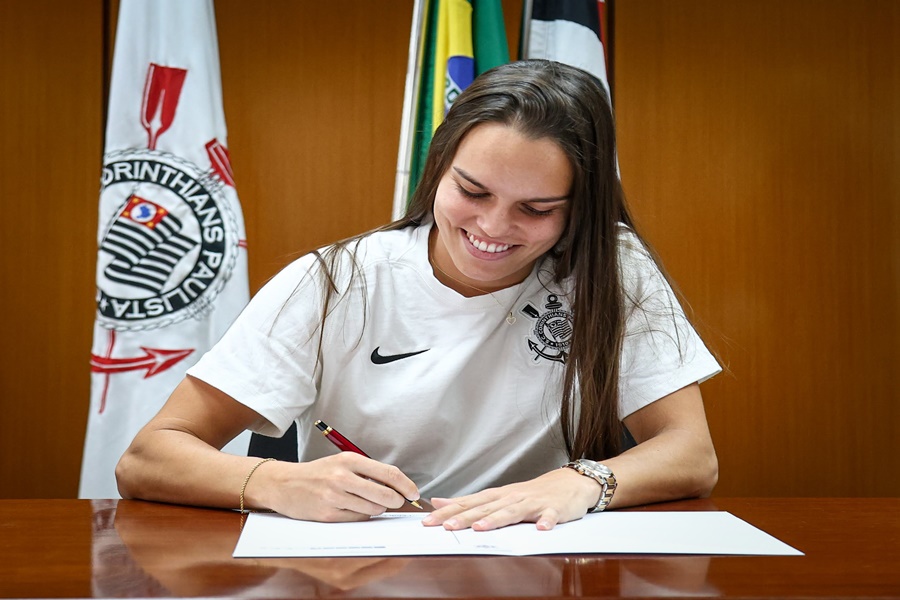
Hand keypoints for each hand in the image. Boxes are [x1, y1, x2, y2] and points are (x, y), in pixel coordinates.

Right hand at [256, 453, 420, 521]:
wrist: (284, 484)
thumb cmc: (317, 474)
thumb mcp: (342, 463)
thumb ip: (368, 472)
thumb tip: (397, 486)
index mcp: (349, 460)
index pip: (389, 473)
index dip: (406, 485)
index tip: (414, 493)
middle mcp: (342, 477)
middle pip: (385, 494)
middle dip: (396, 501)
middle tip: (397, 502)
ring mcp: (334, 497)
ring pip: (373, 510)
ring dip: (376, 509)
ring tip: (366, 503)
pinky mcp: (328, 514)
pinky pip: (357, 520)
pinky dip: (360, 516)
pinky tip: (351, 509)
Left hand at [421, 468, 599, 530]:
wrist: (569, 483)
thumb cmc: (531, 493)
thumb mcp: (499, 495)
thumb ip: (470, 502)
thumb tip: (439, 502)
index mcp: (497, 496)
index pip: (468, 503)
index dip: (448, 512)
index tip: (428, 521)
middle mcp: (511, 497)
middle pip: (485, 508)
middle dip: (465, 517)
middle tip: (446, 527)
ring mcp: (532, 503)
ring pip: (512, 512)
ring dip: (496, 519)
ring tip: (481, 528)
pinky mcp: (554, 509)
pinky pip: (550, 515)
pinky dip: (546, 521)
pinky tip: (541, 528)